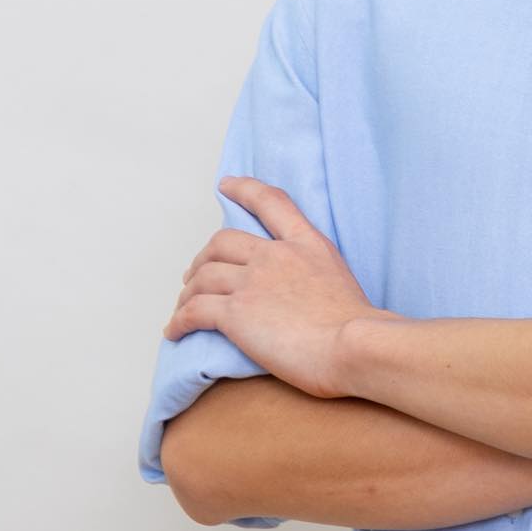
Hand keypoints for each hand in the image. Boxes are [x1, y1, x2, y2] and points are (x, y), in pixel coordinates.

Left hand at [162, 176, 394, 398]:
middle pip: (222, 242)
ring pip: (203, 276)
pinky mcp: (236, 313)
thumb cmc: (357, 325)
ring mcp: (253, 282)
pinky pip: (193, 311)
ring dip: (188, 291)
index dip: (244, 189)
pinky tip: (174, 331)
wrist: (353, 345)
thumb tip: (307, 292)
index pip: (271, 203)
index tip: (226, 185)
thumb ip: (316, 273)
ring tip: (184, 306)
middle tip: (197, 275)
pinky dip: (179, 321)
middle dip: (203, 258)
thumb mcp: (341, 279)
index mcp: (306, 243)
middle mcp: (275, 255)